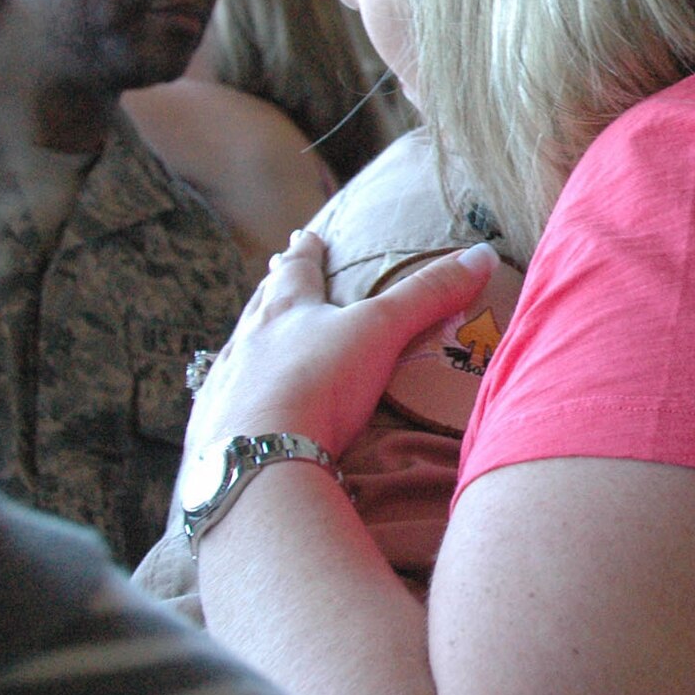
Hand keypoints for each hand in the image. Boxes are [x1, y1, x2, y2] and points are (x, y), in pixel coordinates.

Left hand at [185, 231, 497, 459]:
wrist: (258, 457)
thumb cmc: (318, 383)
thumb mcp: (380, 331)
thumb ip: (427, 296)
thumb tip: (481, 254)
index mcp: (286, 312)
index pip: (296, 272)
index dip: (304, 253)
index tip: (303, 237)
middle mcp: (247, 343)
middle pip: (260, 306)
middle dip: (270, 290)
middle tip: (272, 275)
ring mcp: (225, 386)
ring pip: (235, 353)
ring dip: (247, 343)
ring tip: (251, 339)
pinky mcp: (213, 430)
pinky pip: (220, 403)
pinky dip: (230, 396)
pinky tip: (231, 405)